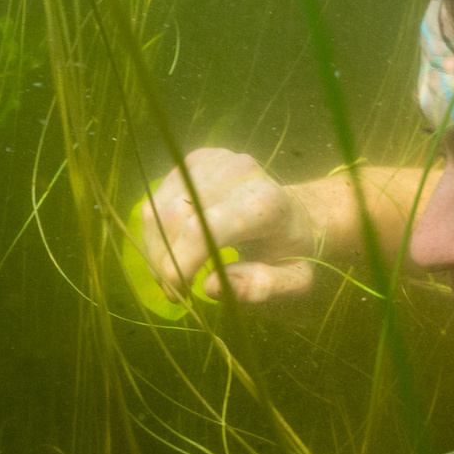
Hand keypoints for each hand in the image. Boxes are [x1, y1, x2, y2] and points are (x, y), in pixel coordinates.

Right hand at [132, 148, 321, 305]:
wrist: (297, 213)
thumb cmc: (292, 252)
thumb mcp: (295, 280)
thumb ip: (263, 286)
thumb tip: (212, 286)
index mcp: (265, 203)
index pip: (202, 230)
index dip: (179, 264)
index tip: (177, 294)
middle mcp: (239, 173)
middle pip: (174, 219)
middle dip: (164, 262)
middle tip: (174, 291)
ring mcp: (216, 161)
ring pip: (159, 208)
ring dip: (156, 248)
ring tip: (173, 273)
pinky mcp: (198, 160)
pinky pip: (159, 197)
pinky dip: (157, 229)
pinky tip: (175, 247)